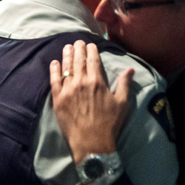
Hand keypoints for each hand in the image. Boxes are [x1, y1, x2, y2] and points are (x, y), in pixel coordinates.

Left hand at [49, 41, 133, 162]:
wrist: (91, 142)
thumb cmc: (109, 124)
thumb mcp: (122, 103)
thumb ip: (125, 84)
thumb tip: (130, 69)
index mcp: (98, 82)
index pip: (93, 59)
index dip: (91, 50)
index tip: (90, 44)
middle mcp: (81, 82)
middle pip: (78, 60)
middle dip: (78, 49)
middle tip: (77, 42)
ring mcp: (68, 90)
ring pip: (66, 67)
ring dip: (66, 55)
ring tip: (67, 47)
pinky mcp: (58, 99)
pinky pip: (54, 80)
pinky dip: (54, 70)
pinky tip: (55, 62)